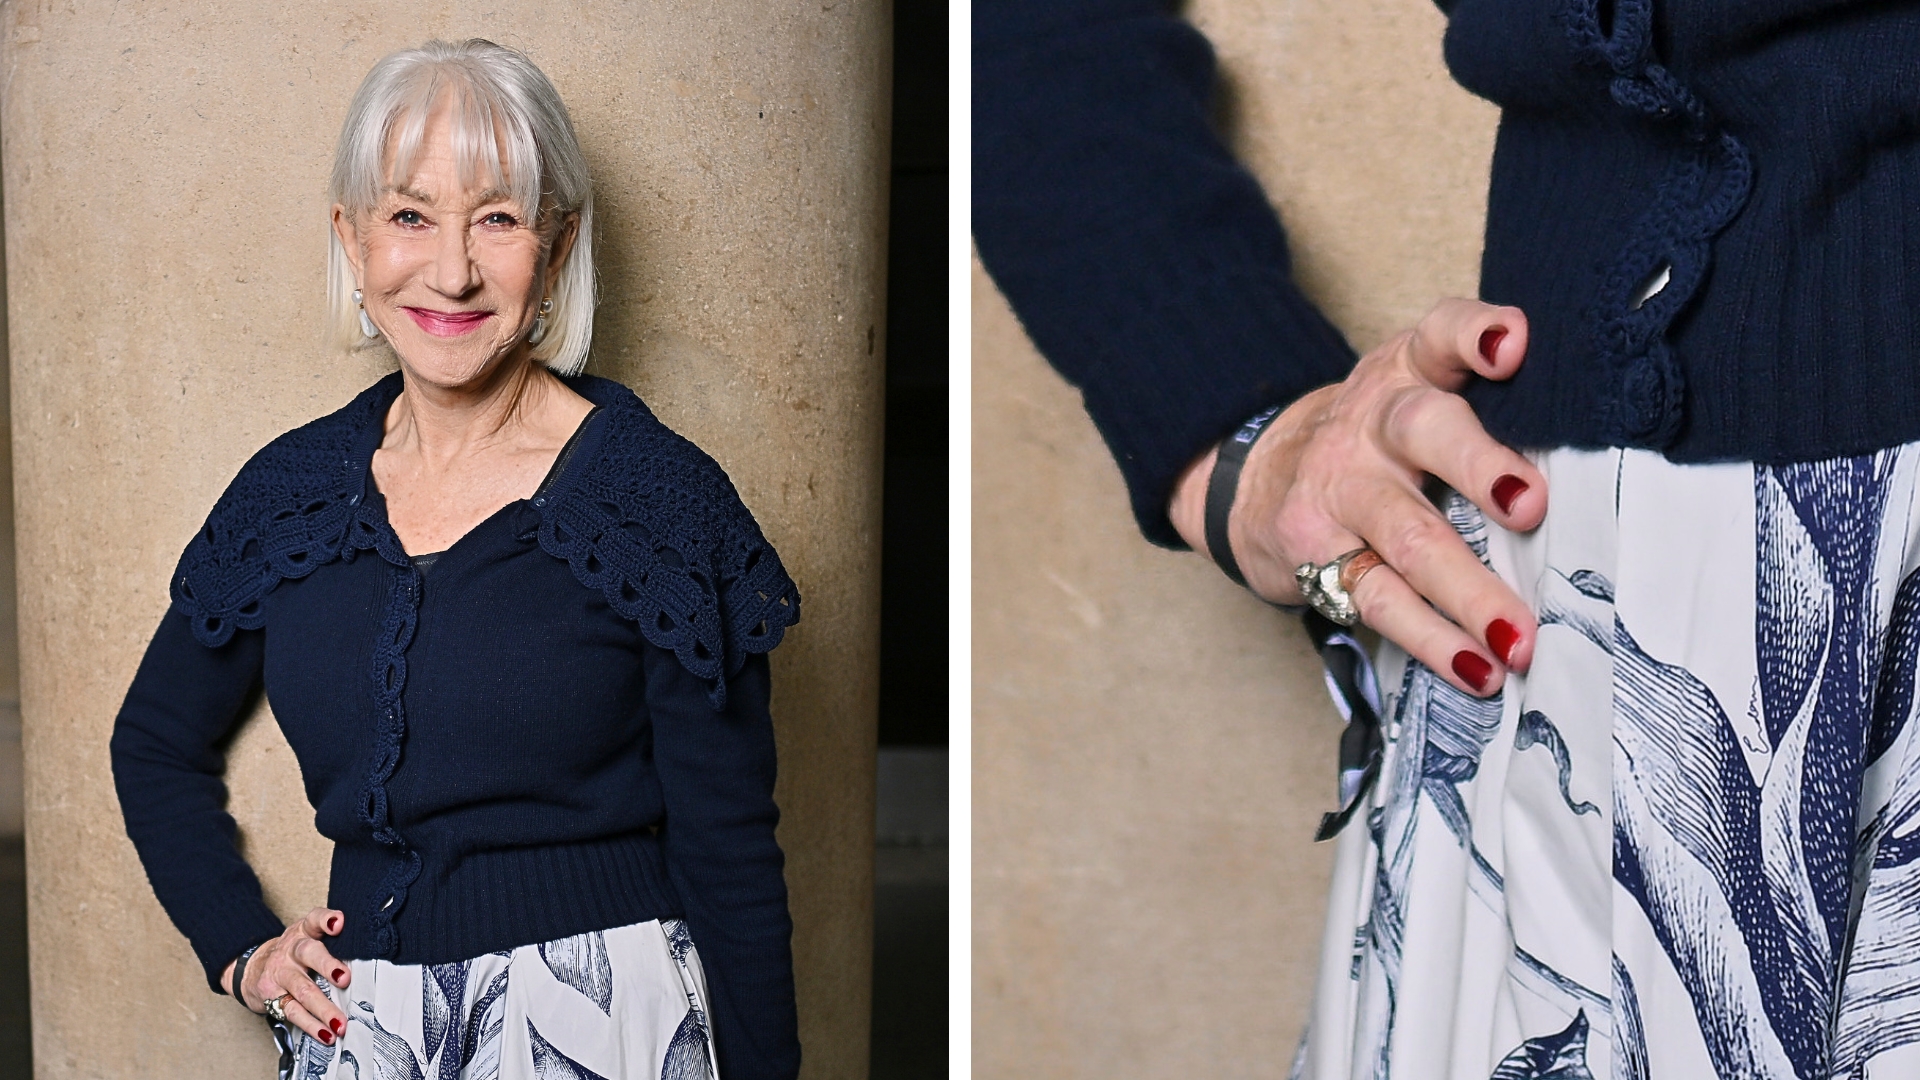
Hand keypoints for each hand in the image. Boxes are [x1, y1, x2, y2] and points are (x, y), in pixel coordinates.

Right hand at [225, 908, 350, 1045]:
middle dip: (327, 966)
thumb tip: (369, 951)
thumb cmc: (293, 952)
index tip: (339, 923)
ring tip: (340, 1023)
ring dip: (324, 1009)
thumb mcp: (309, 936)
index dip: (326, 919)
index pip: (315, 918)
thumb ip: (333, 939)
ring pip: (303, 990)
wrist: (253, 968)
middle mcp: (290, 950)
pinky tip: (326, 1034)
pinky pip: (293, 1012)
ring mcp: (280, 973)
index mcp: (304, 932)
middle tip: (345, 979)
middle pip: (309, 953)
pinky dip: (312, 1025)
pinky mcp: (271, 996)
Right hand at [1168, 298, 1545, 696]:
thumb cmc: (1380, 441)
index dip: (1475, 332)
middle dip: (1479, 466)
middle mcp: (1371, 422)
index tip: (1512, 346)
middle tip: (1530, 505)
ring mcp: (1339, 489)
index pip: (1441, 333)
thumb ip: (1494, 402)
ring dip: (1469, 591)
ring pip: (1408, 536)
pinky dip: (1434, 641)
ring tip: (1520, 637)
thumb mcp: (1420, 393)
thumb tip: (1605, 460)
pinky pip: (1381, 600)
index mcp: (1408, 372)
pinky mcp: (1315, 553)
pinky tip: (1477, 669)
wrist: (1265, 479)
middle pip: (1423, 431)